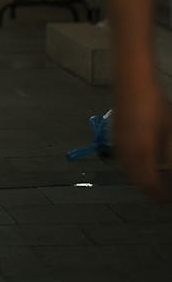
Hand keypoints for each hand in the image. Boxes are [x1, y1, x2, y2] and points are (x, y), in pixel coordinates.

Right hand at [113, 79, 171, 200]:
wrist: (133, 81)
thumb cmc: (154, 103)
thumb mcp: (170, 130)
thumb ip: (170, 155)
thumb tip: (170, 170)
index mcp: (143, 152)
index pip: (150, 184)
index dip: (159, 195)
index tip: (168, 199)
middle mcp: (127, 152)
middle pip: (136, 181)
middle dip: (148, 190)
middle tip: (161, 193)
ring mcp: (118, 143)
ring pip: (127, 171)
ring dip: (139, 180)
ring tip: (152, 180)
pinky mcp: (115, 136)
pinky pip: (122, 160)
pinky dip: (131, 168)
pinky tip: (141, 163)